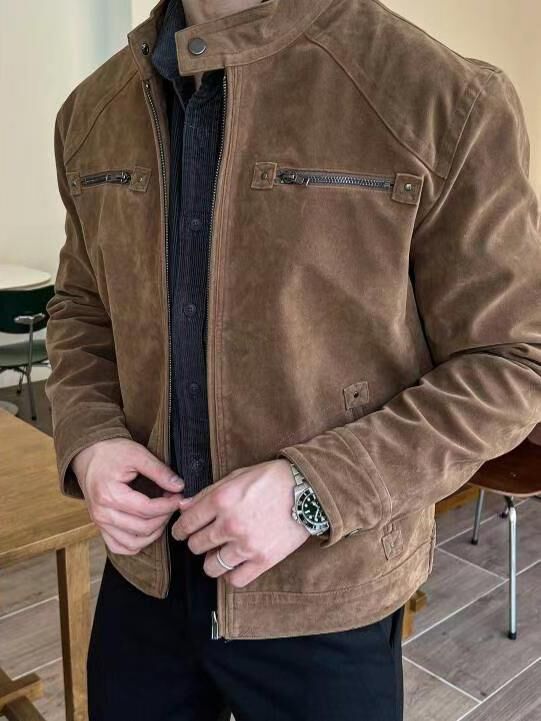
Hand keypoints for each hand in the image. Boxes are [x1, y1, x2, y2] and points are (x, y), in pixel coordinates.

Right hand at [72, 438, 183, 555]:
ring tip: (163, 515)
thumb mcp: (137, 454)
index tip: (179, 497)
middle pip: (142, 528)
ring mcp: (99, 523)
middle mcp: (102, 513)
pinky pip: (119, 547)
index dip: (168, 505)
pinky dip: (136, 544)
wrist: (88, 456)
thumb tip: (179, 486)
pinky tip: (148, 531)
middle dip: (164, 517)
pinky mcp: (100, 527)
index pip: (147, 509)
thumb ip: (159, 471)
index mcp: (110, 494)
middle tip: (173, 503)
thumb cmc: (112, 453)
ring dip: (154, 533)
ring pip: (133, 543)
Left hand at [171, 459, 310, 586]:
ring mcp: (246, 545)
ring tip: (219, 552)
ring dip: (211, 560)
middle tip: (205, 538)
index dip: (180, 529)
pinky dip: (230, 574)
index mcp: (222, 500)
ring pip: (211, 566)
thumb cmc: (272, 479)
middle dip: (197, 542)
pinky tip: (234, 564)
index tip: (182, 532)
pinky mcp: (263, 560)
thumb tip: (183, 507)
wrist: (308, 490)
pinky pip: (234, 580)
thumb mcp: (237, 477)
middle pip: (196, 545)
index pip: (187, 523)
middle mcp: (230, 524)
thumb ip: (208, 493)